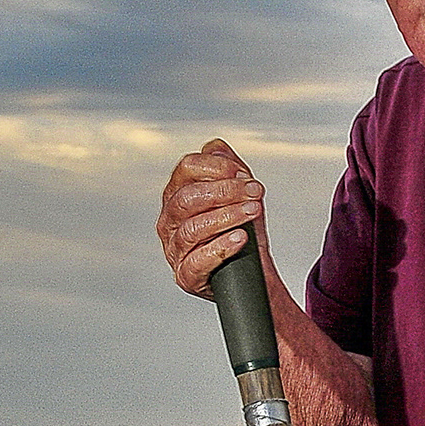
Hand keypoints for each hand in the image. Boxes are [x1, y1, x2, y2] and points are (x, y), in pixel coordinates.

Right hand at [157, 139, 270, 296]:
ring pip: (192, 228)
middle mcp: (171, 222)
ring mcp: (175, 250)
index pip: (186, 169)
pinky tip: (239, 238)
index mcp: (178, 196)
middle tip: (253, 192)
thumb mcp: (238, 195)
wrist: (253, 274)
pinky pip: (197, 261)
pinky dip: (221, 247)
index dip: (216, 168)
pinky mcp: (186, 276)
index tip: (243, 174)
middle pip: (187, 198)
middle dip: (225, 191)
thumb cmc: (242, 234)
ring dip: (227, 216)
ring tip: (251, 212)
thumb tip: (216, 149)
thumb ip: (226, 168)